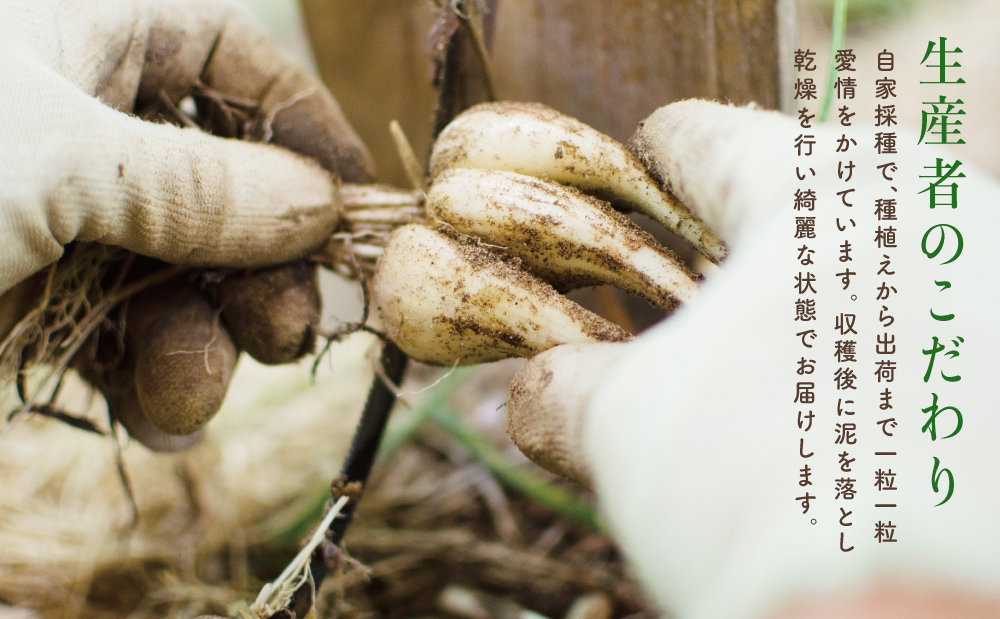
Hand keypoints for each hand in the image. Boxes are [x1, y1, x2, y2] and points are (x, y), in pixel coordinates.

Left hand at [0, 0, 371, 449]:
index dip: (307, 127)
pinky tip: (156, 418)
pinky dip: (153, 380)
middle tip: (291, 330)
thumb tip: (316, 206)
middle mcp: (78, 116)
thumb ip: (200, 184)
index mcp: (81, 29)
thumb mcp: (52, 163)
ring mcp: (56, 214)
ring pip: (185, 270)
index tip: (358, 207)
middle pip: (228, 181)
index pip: (235, 57)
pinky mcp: (30, 300)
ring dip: (206, 341)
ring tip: (191, 391)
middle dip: (262, 264)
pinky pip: (127, 332)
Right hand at [507, 101, 999, 617]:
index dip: (637, 180)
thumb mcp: (625, 428)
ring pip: (860, 273)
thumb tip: (536, 390)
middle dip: (722, 272)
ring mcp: (988, 279)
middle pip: (786, 210)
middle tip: (677, 341)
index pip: (698, 137)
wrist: (916, 617)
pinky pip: (923, 330)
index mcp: (816, 184)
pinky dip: (869, 366)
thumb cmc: (761, 490)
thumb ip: (566, 387)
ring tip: (762, 407)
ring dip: (799, 324)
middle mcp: (927, 204)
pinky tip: (839, 440)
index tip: (620, 219)